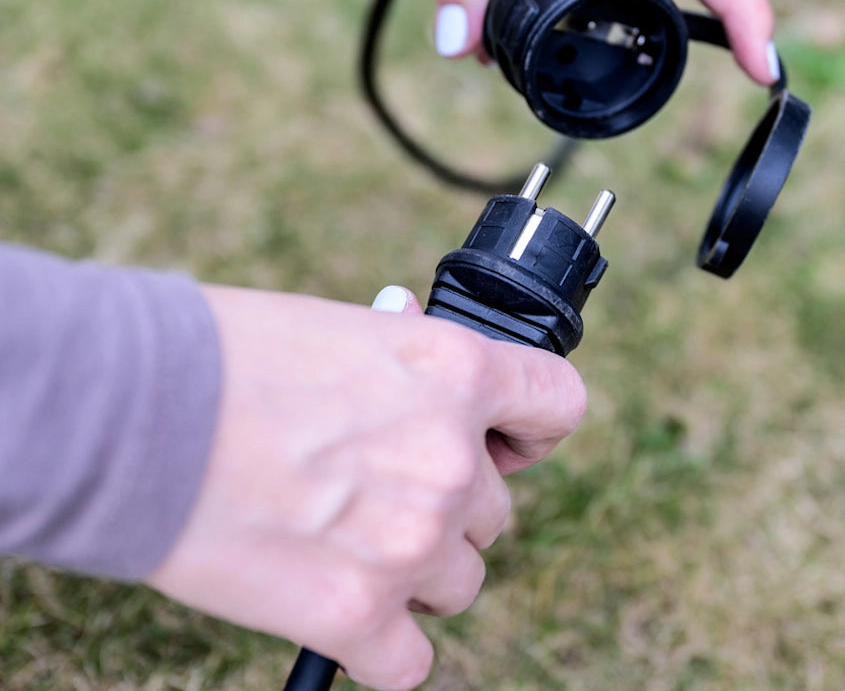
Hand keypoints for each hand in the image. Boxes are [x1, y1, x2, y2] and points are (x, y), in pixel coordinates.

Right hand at [146, 284, 585, 690]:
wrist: (136, 410)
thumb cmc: (231, 355)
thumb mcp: (349, 333)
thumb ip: (412, 377)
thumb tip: (435, 400)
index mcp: (457, 370)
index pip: (560, 405)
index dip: (532, 427)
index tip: (508, 440)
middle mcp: (452, 456)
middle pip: (496, 509)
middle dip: (448, 504)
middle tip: (378, 489)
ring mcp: (412, 540)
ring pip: (459, 581)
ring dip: (415, 570)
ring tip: (344, 538)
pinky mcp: (358, 615)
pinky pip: (411, 658)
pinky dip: (380, 642)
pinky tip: (338, 604)